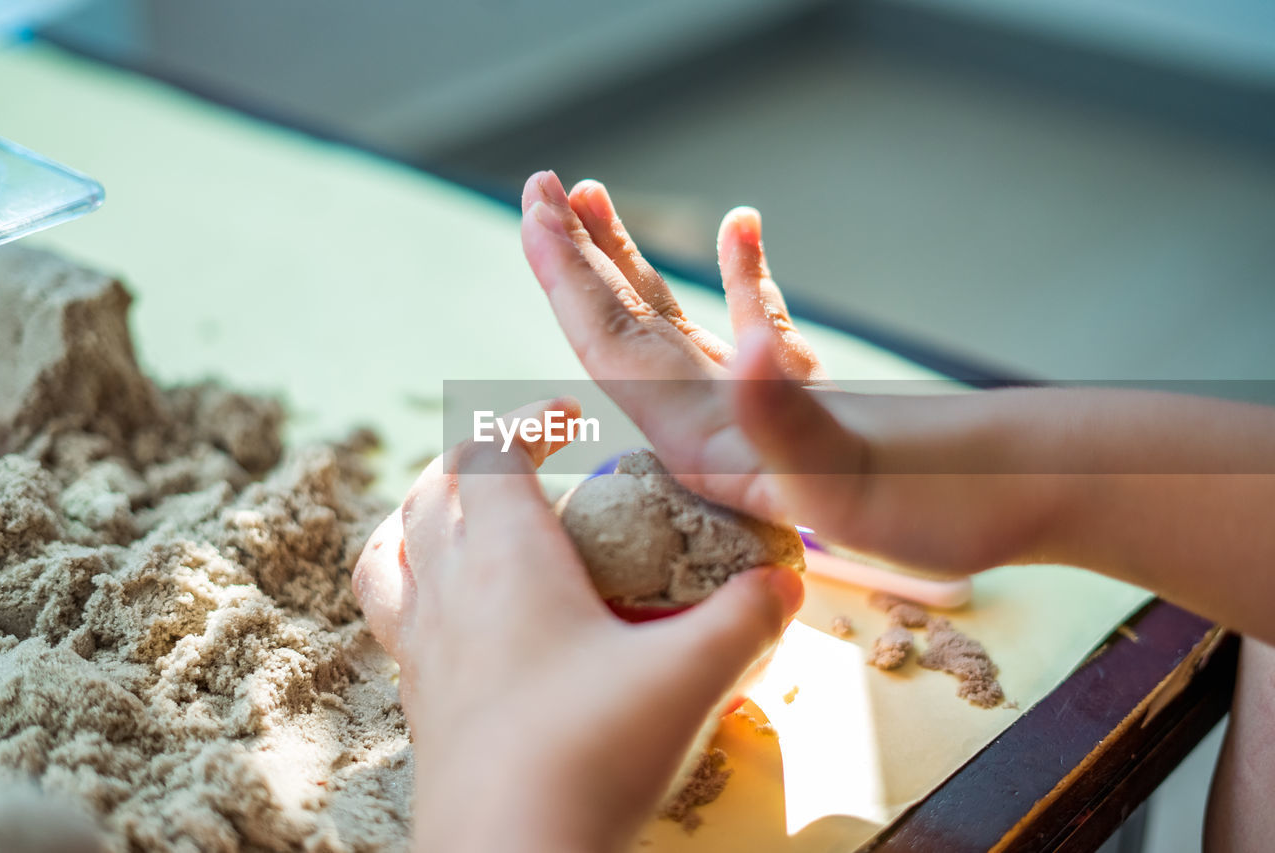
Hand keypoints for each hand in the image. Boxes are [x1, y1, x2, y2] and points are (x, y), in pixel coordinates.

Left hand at [353, 398, 802, 852]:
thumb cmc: (588, 756)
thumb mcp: (689, 677)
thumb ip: (745, 619)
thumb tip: (782, 582)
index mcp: (507, 558)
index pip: (492, 451)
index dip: (527, 419)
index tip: (571, 417)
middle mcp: (450, 589)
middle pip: (434, 489)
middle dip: (479, 458)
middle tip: (530, 465)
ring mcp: (423, 647)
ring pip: (393, 550)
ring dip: (426, 516)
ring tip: (466, 521)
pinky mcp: (419, 701)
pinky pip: (395, 617)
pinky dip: (416, 588)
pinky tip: (463, 619)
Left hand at [519, 171, 1066, 574]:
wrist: (1011, 503)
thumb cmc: (939, 508)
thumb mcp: (849, 475)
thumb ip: (787, 416)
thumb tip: (748, 349)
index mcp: (705, 447)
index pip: (613, 355)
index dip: (568, 285)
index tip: (536, 218)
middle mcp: (715, 427)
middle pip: (624, 332)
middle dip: (576, 262)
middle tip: (542, 189)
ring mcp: (754, 408)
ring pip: (674, 323)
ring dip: (630, 262)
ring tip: (593, 199)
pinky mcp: (800, 397)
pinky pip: (754, 322)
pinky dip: (742, 274)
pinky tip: (741, 224)